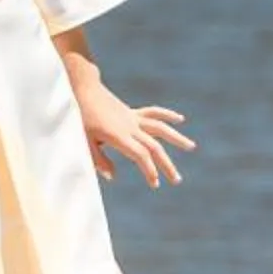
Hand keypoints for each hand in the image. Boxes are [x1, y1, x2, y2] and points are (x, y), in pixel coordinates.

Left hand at [76, 86, 194, 186]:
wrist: (83, 89)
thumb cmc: (80, 118)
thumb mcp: (84, 142)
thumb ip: (99, 160)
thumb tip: (113, 177)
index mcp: (118, 136)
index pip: (141, 155)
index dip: (150, 169)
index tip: (155, 183)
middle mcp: (130, 127)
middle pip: (154, 147)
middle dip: (166, 164)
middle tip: (177, 180)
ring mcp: (133, 118)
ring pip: (160, 128)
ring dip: (176, 138)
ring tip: (192, 147)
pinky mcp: (133, 112)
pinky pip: (153, 113)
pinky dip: (167, 115)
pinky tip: (180, 120)